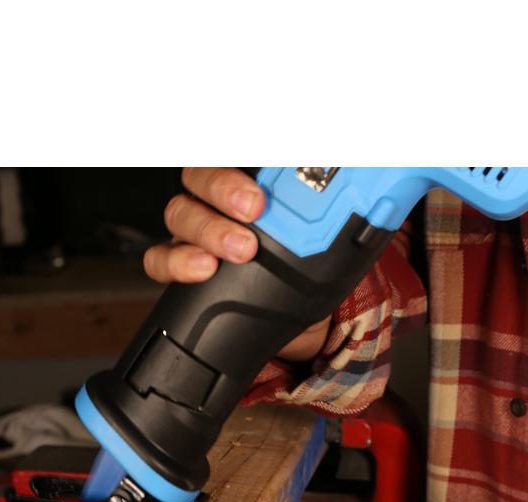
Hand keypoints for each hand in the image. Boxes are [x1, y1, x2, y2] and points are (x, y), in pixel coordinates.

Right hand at [144, 168, 331, 361]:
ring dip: (207, 229)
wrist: (299, 322)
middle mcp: (217, 201)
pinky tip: (202, 271)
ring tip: (240, 251)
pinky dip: (175, 262)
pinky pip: (159, 259)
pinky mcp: (181, 266)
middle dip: (224, 189)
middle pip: (199, 174)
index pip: (231, 154)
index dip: (240, 162)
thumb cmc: (308, 268)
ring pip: (179, 213)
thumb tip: (368, 198)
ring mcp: (195, 233)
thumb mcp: (329, 239)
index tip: (269, 176)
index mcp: (250, 182)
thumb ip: (335, 216)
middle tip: (255, 211)